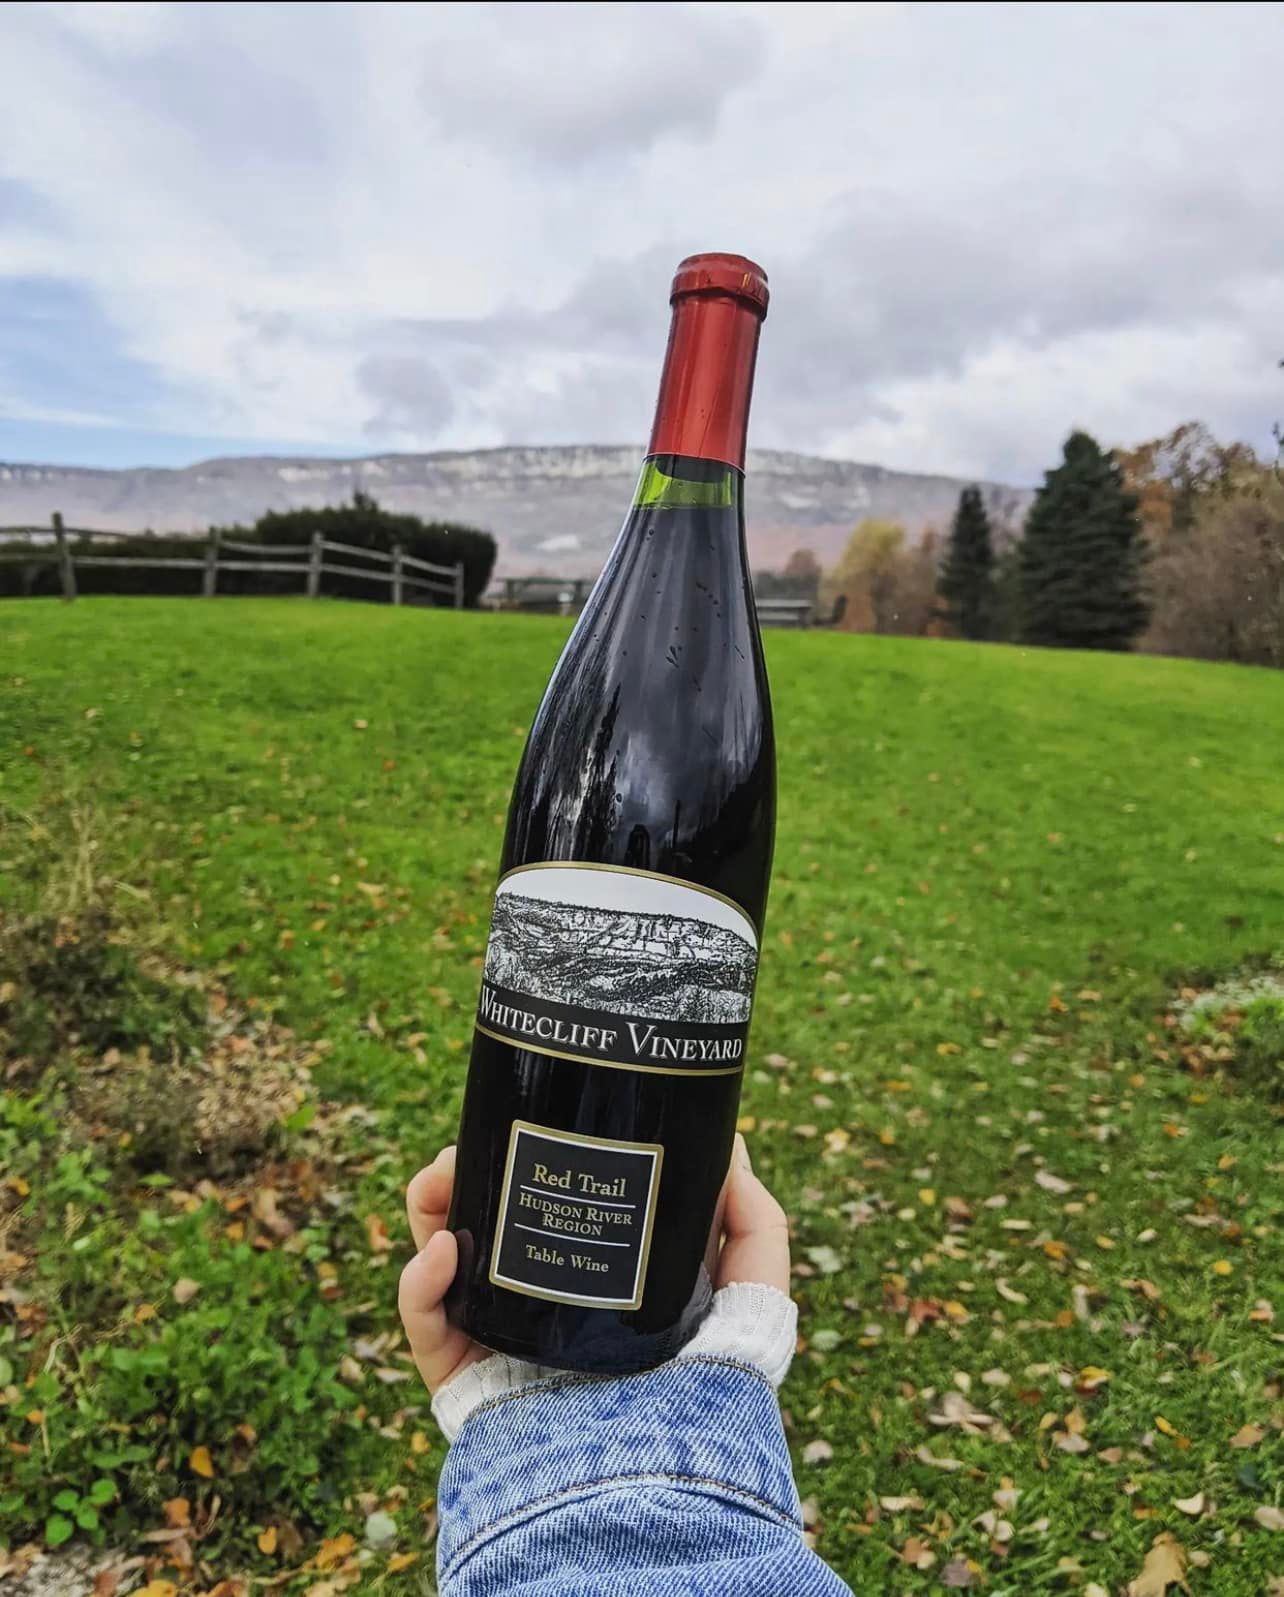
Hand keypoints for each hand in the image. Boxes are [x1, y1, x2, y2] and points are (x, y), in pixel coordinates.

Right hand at [398, 1133, 789, 1394]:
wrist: (662, 1474)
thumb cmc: (713, 1388)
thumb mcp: (751, 1294)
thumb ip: (754, 1225)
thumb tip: (734, 1146)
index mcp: (593, 1280)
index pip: (545, 1205)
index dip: (527, 1157)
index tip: (528, 1115)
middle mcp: (539, 1306)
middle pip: (481, 1222)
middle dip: (463, 1170)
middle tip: (464, 1141)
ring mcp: (496, 1341)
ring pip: (438, 1261)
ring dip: (428, 1206)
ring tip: (439, 1174)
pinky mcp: (462, 1381)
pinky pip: (423, 1323)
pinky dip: (417, 1280)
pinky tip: (439, 1248)